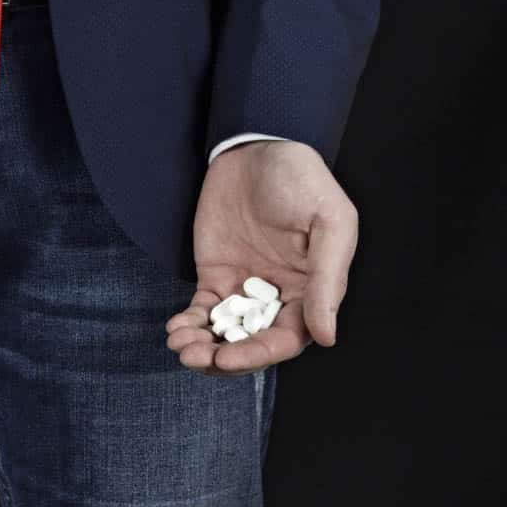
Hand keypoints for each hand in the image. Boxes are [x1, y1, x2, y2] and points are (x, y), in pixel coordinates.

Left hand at [165, 139, 358, 375]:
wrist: (256, 147)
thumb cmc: (303, 180)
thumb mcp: (329, 223)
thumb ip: (327, 280)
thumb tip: (325, 336)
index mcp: (312, 291)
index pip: (287, 338)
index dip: (260, 354)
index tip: (229, 358)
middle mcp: (279, 296)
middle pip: (253, 343)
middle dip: (225, 358)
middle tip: (197, 359)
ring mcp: (244, 287)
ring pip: (225, 333)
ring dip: (203, 348)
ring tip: (181, 347)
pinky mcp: (216, 274)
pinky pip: (203, 310)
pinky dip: (189, 324)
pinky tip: (176, 330)